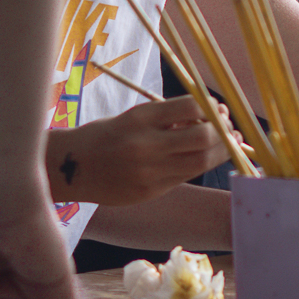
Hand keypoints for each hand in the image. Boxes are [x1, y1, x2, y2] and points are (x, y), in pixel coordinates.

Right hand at [46, 97, 230, 205]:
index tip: (216, 107)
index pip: (190, 107)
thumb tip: (210, 115)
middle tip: (227, 125)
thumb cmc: (104, 136)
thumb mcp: (133, 117)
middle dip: (223, 131)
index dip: (211, 107)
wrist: (70, 168)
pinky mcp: (150, 191)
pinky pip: (186, 177)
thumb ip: (167, 118)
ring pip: (200, 162)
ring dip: (220, 151)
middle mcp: (146, 145)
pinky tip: (203, 157)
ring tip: (225, 142)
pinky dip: (200, 165)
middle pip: (203, 138)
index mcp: (140, 118)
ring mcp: (148, 172)